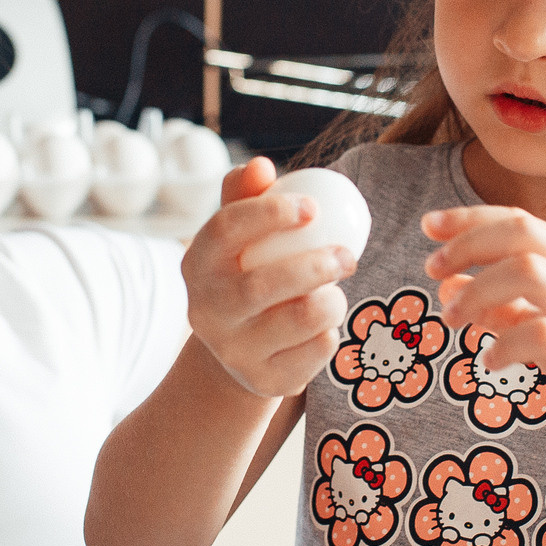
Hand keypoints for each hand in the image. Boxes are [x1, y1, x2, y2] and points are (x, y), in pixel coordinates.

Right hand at [184, 157, 357, 398]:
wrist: (244, 352)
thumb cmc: (249, 274)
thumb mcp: (241, 238)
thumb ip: (247, 197)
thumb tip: (260, 165)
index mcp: (196, 265)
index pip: (225, 230)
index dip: (269, 212)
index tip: (312, 206)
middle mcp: (206, 312)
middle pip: (262, 285)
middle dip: (315, 264)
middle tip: (348, 254)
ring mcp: (234, 351)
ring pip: (299, 319)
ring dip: (332, 300)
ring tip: (336, 292)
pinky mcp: (267, 381)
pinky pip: (317, 351)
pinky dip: (332, 332)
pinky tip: (326, 325)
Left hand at [423, 205, 545, 455]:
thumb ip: (503, 306)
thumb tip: (448, 286)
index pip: (520, 220)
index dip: (470, 219)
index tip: (428, 226)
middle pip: (524, 233)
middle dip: (469, 244)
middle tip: (432, 269)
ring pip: (531, 273)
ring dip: (479, 291)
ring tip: (453, 320)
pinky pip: (544, 334)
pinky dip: (506, 343)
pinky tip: (490, 361)